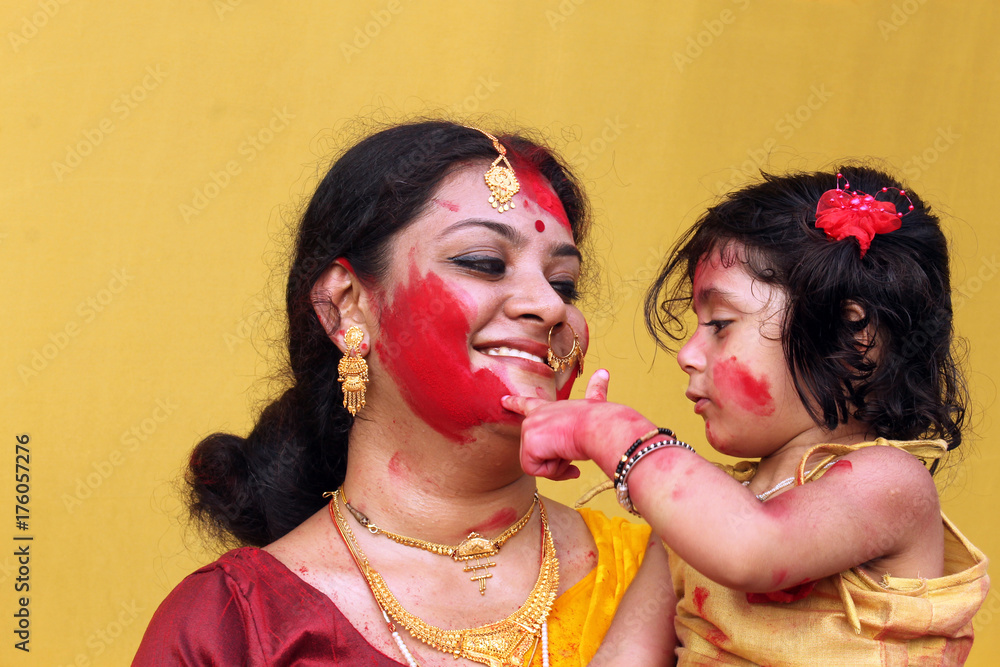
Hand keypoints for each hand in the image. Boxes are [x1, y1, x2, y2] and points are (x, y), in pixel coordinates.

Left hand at [502, 370, 654, 479]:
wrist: (600, 427)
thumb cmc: (601, 419)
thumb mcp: (595, 404)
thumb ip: (596, 391)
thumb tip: (604, 372)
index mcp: (548, 407)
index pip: (528, 404)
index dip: (515, 403)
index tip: (503, 400)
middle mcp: (535, 416)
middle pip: (536, 451)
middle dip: (556, 459)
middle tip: (572, 451)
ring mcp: (530, 428)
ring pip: (537, 464)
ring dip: (558, 465)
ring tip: (571, 451)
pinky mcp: (530, 443)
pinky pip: (537, 471)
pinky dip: (554, 470)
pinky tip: (565, 455)